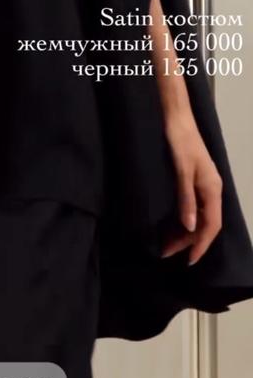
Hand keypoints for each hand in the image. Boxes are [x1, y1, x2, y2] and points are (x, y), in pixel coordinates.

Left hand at [161, 111, 222, 264]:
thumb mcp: (181, 170)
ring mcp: (203, 185)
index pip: (211, 225)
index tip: (188, 261)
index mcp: (212, 189)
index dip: (201, 244)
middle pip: (205, 223)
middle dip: (188, 241)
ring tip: (165, 244)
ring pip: (198, 216)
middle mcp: (211, 189)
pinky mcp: (193, 180)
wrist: (175, 117)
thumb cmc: (178, 140)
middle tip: (166, 253)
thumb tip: (190, 227)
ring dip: (184, 232)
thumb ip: (186, 199)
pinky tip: (170, 225)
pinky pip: (193, 207)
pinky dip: (182, 219)